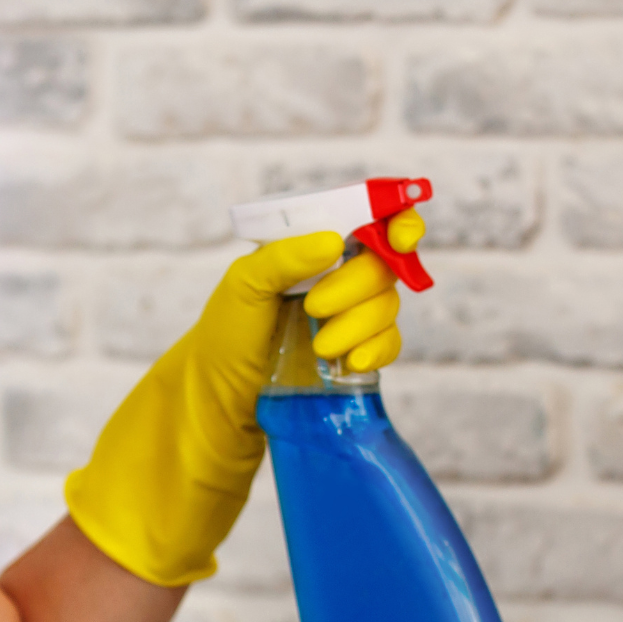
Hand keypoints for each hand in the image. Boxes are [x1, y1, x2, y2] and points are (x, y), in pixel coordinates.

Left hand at [63, 209, 424, 587]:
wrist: (222, 403)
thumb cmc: (224, 338)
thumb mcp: (243, 286)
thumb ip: (285, 257)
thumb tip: (335, 241)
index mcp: (310, 249)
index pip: (368, 218)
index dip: (395, 219)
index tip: (400, 233)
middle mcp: (336, 277)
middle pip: (384, 265)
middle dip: (356, 286)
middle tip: (314, 307)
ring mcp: (350, 317)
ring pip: (388, 306)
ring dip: (357, 324)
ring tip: (317, 346)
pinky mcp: (356, 356)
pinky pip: (389, 345)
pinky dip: (375, 351)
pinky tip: (347, 363)